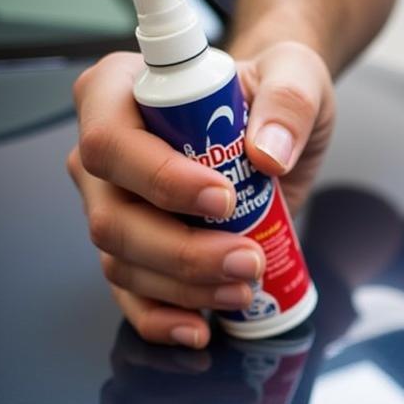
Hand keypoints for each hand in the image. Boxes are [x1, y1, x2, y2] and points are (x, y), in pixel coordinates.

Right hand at [67, 41, 334, 347]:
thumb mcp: (296, 75)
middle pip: (113, 218)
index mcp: (122, 94)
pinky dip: (164, 320)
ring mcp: (115, 207)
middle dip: (183, 252)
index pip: (113, 142)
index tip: (223, 199)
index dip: (161, 180)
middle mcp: (106, 156)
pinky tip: (202, 328)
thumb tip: (268, 152)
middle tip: (248, 259)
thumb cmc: (269, 95)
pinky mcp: (138, 251)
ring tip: (246, 285)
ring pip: (123, 263)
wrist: (274, 129)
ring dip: (186, 288)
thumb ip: (290, 99)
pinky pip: (133, 296)